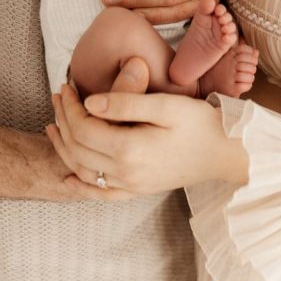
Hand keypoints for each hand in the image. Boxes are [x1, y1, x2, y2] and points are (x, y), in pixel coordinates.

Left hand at [47, 80, 247, 201]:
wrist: (226, 151)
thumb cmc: (200, 123)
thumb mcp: (165, 105)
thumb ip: (126, 102)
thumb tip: (90, 103)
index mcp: (130, 149)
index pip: (84, 128)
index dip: (70, 106)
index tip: (66, 85)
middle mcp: (126, 173)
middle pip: (78, 148)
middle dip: (63, 120)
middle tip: (58, 96)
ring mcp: (132, 186)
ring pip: (83, 170)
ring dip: (64, 147)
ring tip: (54, 124)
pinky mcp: (139, 190)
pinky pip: (101, 194)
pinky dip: (81, 187)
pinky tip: (69, 178)